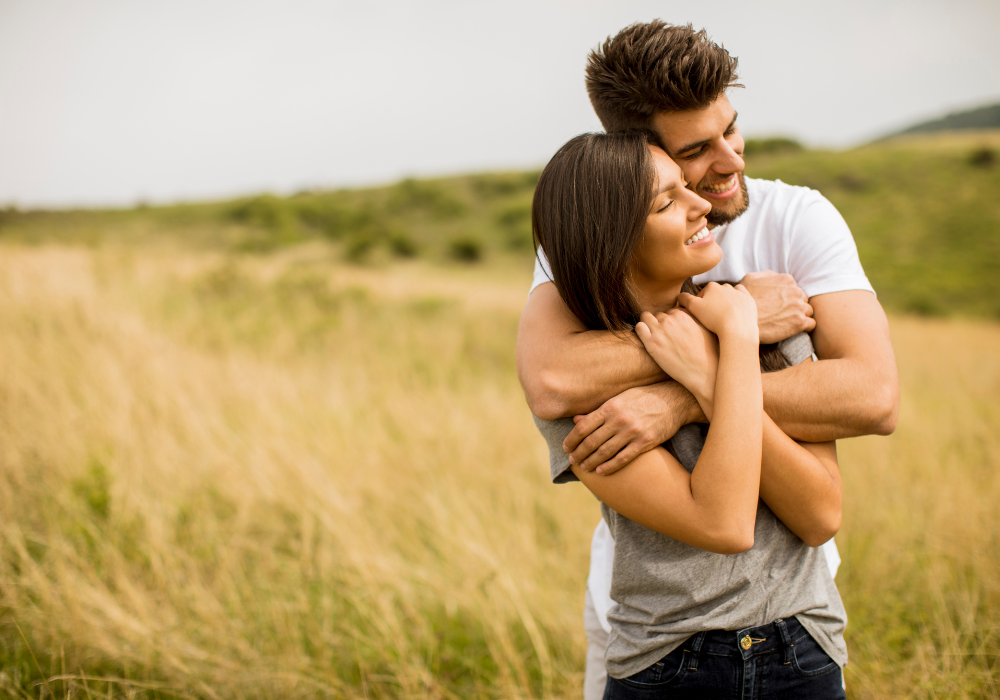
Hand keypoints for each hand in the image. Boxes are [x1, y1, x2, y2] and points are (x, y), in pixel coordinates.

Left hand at [562, 381, 705, 474]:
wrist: (674, 400)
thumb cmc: (644, 397)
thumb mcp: (619, 398)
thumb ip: (599, 410)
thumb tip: (576, 419)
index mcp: (610, 407)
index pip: (584, 426)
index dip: (572, 439)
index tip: (566, 447)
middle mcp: (619, 420)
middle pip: (592, 441)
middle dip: (579, 453)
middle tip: (572, 461)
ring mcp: (632, 432)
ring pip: (605, 452)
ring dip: (591, 462)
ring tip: (584, 467)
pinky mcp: (645, 442)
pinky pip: (623, 459)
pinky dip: (609, 466)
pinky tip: (601, 471)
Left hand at [634, 308, 719, 406]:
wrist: (703, 373)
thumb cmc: (708, 353)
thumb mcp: (706, 328)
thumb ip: (694, 316)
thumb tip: (689, 309)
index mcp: (683, 314)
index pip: (672, 310)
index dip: (673, 321)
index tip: (675, 331)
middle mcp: (670, 320)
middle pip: (660, 315)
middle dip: (662, 323)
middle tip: (667, 337)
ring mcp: (659, 331)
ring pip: (647, 317)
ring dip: (650, 324)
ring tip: (656, 336)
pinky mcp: (651, 344)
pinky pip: (639, 327)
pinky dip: (642, 330)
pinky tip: (648, 338)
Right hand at [677, 282, 758, 342]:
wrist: (738, 328)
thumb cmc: (714, 318)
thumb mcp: (693, 308)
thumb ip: (684, 299)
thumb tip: (679, 295)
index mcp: (711, 286)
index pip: (701, 295)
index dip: (698, 306)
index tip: (700, 316)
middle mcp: (726, 286)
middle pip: (715, 295)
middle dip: (713, 303)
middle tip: (711, 318)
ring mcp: (739, 293)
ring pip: (729, 295)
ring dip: (725, 302)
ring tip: (724, 316)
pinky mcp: (749, 300)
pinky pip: (742, 298)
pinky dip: (738, 302)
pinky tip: (735, 311)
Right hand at [739, 271, 814, 343]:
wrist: (741, 321)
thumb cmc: (744, 301)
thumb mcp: (750, 278)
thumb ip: (767, 275)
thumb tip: (775, 277)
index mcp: (786, 280)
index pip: (796, 288)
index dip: (788, 297)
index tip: (780, 304)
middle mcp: (796, 291)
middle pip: (803, 299)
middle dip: (796, 306)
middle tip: (783, 314)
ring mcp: (799, 307)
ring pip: (808, 311)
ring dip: (801, 316)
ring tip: (789, 322)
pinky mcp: (799, 323)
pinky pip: (811, 324)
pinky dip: (806, 327)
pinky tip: (796, 329)